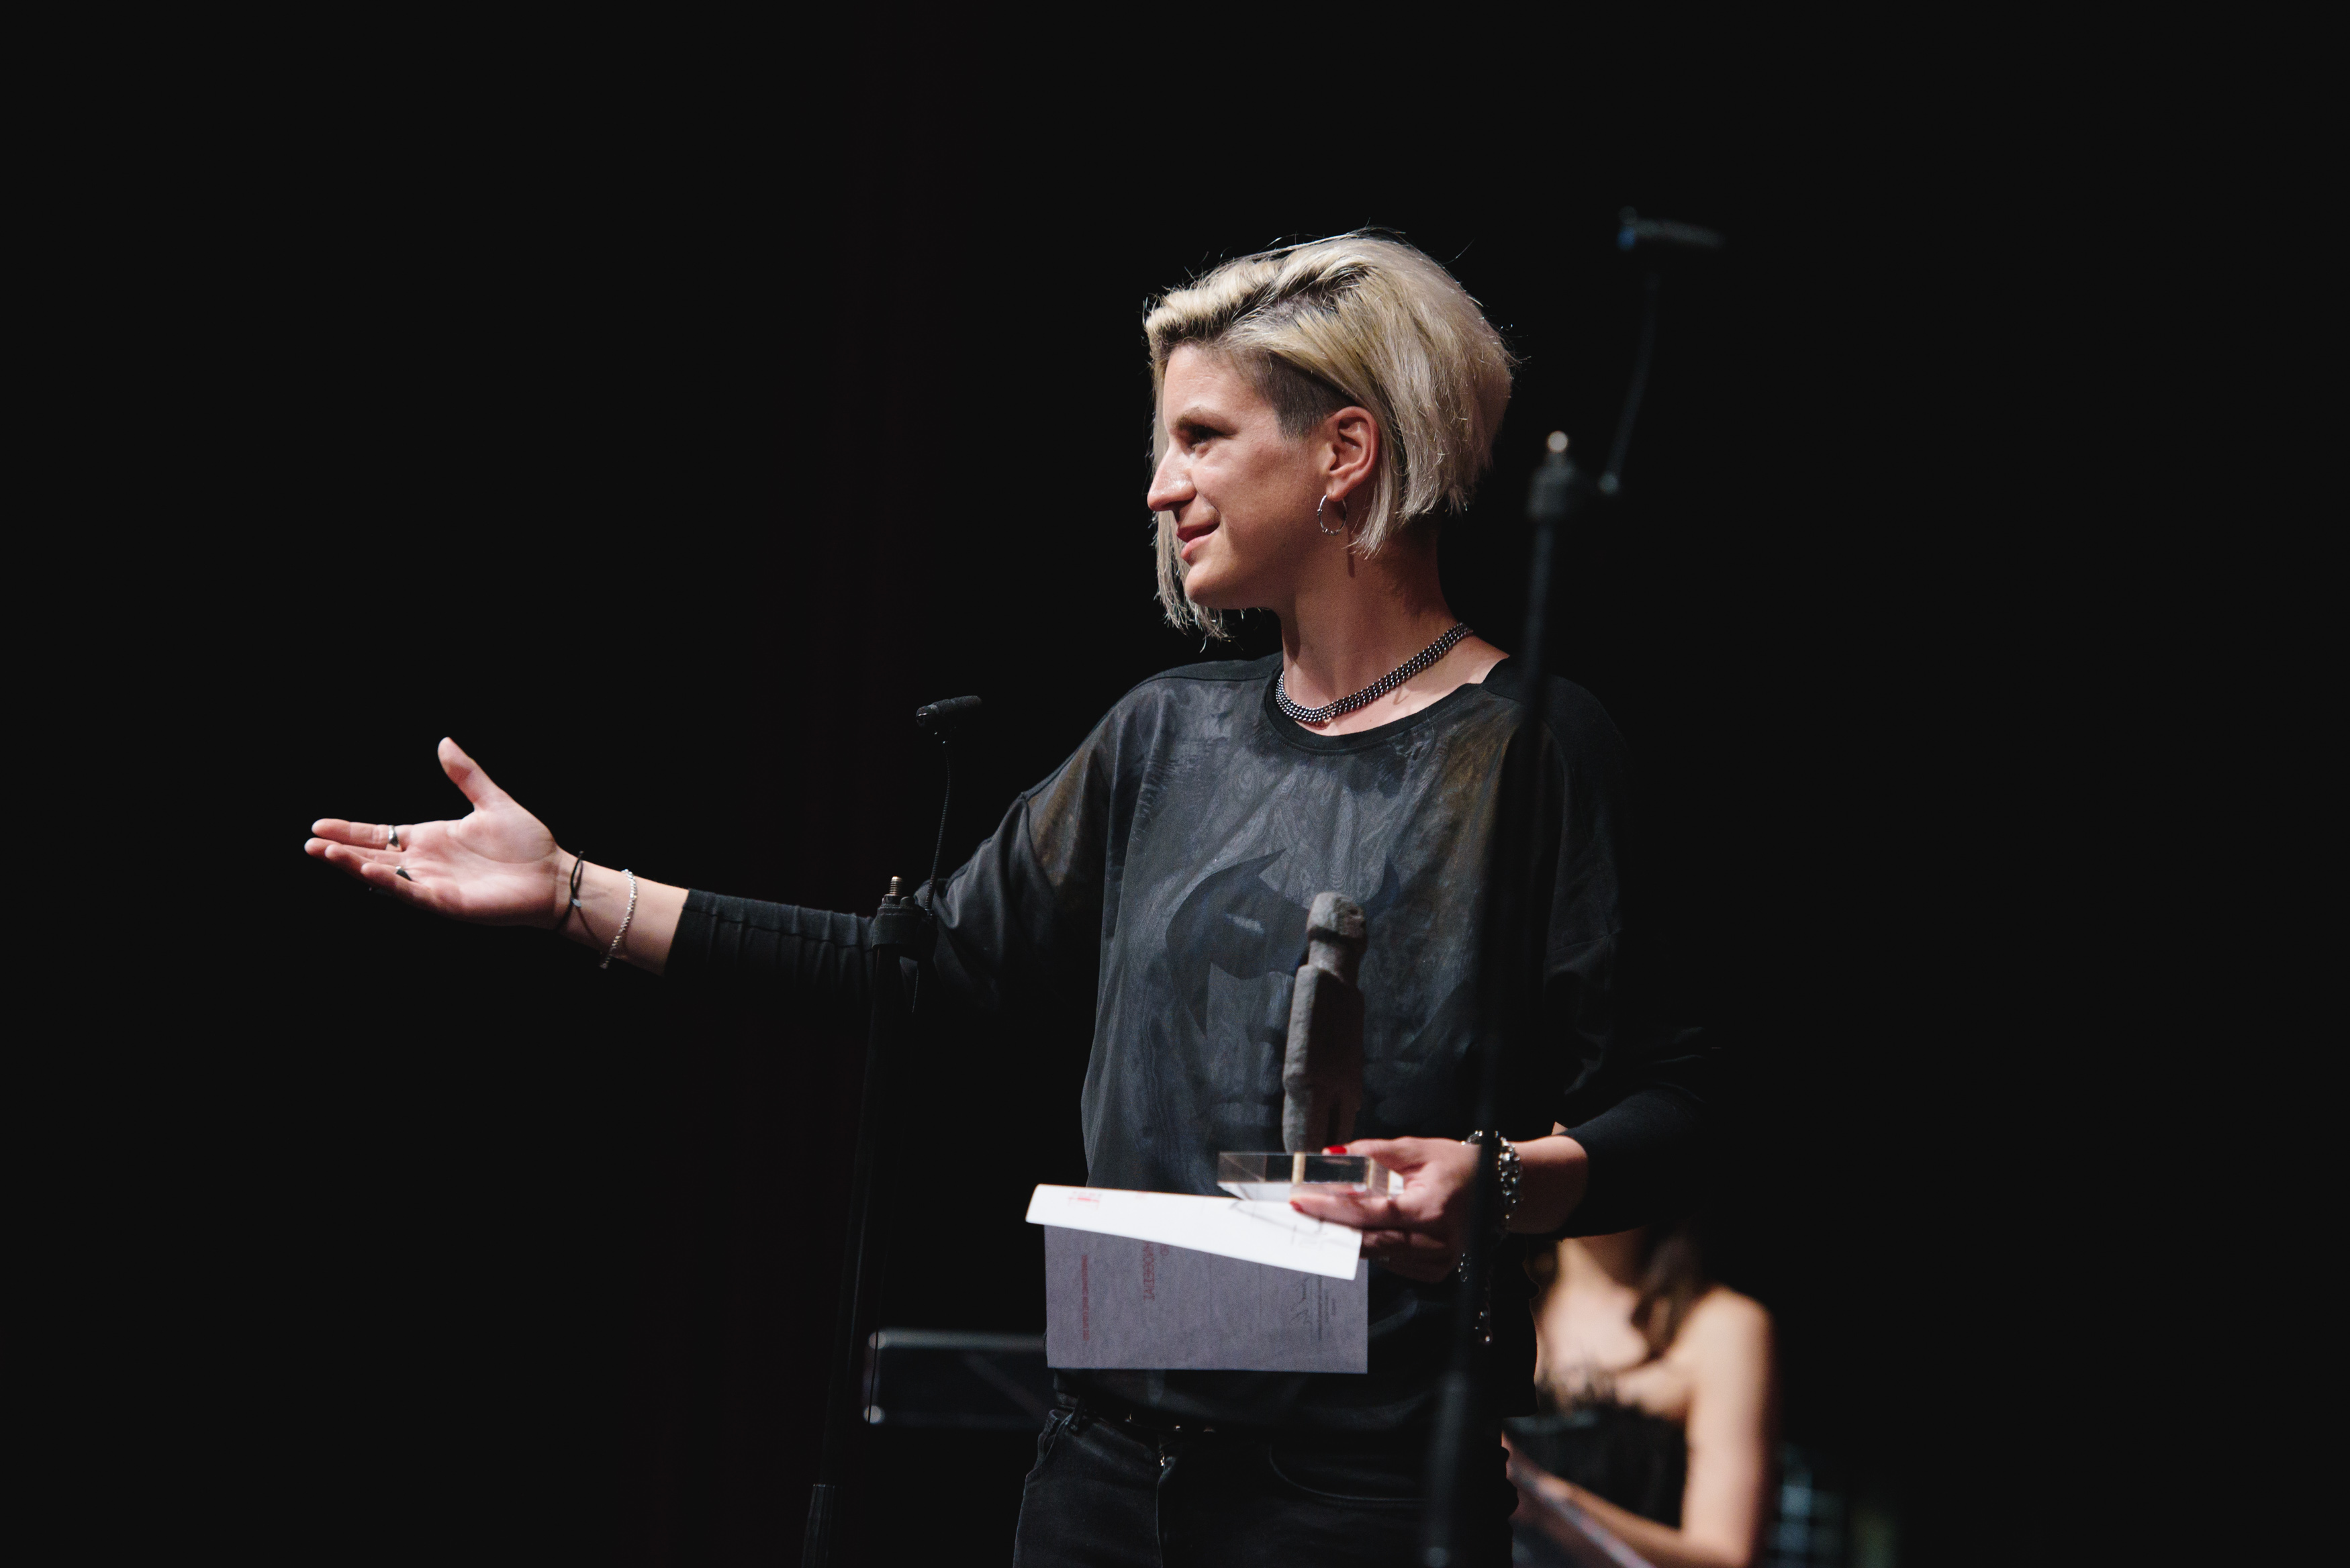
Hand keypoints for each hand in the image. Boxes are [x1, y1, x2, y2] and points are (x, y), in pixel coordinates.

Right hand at [306, 738, 565, 925]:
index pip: (381, 835)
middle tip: (309, 843)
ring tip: (323, 853)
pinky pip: (411, 891)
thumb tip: (444, 742)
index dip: (351, 831)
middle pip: (373, 855)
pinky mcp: (447, 902)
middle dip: (340, 850)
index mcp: (431, 839)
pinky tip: (368, 870)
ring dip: (354, 865)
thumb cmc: (527, 844)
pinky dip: (389, 882)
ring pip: (384, 875)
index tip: (319, 825)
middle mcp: (426, 863)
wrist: (553, 876)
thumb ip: (466, 775)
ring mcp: (433, 883)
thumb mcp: (491, 802)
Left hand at [1286, 1136, 1475, 1281]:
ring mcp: (1439, 1261)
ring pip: (1378, 1254)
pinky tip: (1367, 1229)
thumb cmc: (1458, 1166)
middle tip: (1302, 1213)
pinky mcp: (1437, 1271)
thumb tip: (1331, 1155)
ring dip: (1350, 1237)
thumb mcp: (1416, 1149)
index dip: (1332, 1208)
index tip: (1302, 1200)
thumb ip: (1373, 1152)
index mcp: (1431, 1209)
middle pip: (1369, 1241)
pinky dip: (1376, 1246)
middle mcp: (1436, 1242)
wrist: (1498, 1189)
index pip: (1370, 1213)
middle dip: (1332, 1227)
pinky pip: (1393, 1262)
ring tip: (1326, 1217)